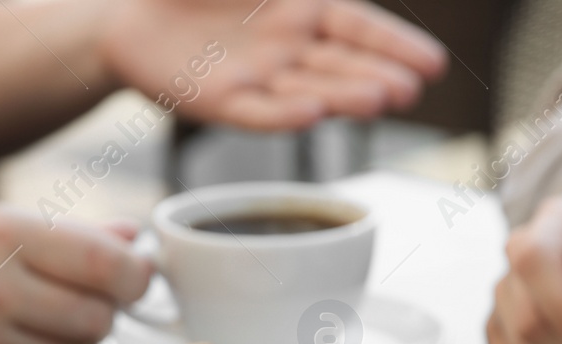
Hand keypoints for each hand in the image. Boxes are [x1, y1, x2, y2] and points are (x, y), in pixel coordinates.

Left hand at [102, 0, 445, 129]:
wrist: (127, 12)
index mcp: (302, 9)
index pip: (359, 27)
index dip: (395, 44)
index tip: (434, 65)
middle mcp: (289, 49)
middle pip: (342, 64)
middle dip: (378, 75)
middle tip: (411, 90)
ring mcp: (258, 77)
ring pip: (309, 89)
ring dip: (343, 97)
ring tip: (380, 101)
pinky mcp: (220, 101)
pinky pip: (256, 110)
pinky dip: (282, 114)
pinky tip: (312, 113)